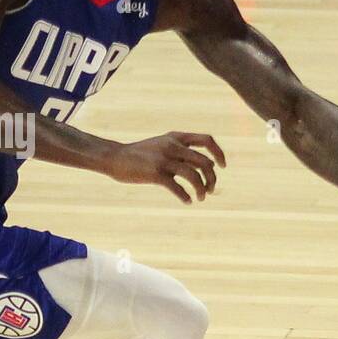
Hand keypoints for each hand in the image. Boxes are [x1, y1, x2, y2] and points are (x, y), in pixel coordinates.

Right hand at [106, 132, 225, 203]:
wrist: (114, 157)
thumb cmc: (142, 154)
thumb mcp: (164, 146)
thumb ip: (186, 152)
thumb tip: (211, 164)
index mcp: (176, 137)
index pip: (207, 140)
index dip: (219, 153)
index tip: (222, 167)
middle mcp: (173, 146)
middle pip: (205, 163)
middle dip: (212, 179)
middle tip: (210, 190)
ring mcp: (164, 159)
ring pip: (194, 176)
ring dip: (202, 190)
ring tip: (200, 198)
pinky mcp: (155, 173)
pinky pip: (177, 187)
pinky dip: (185, 196)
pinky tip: (187, 201)